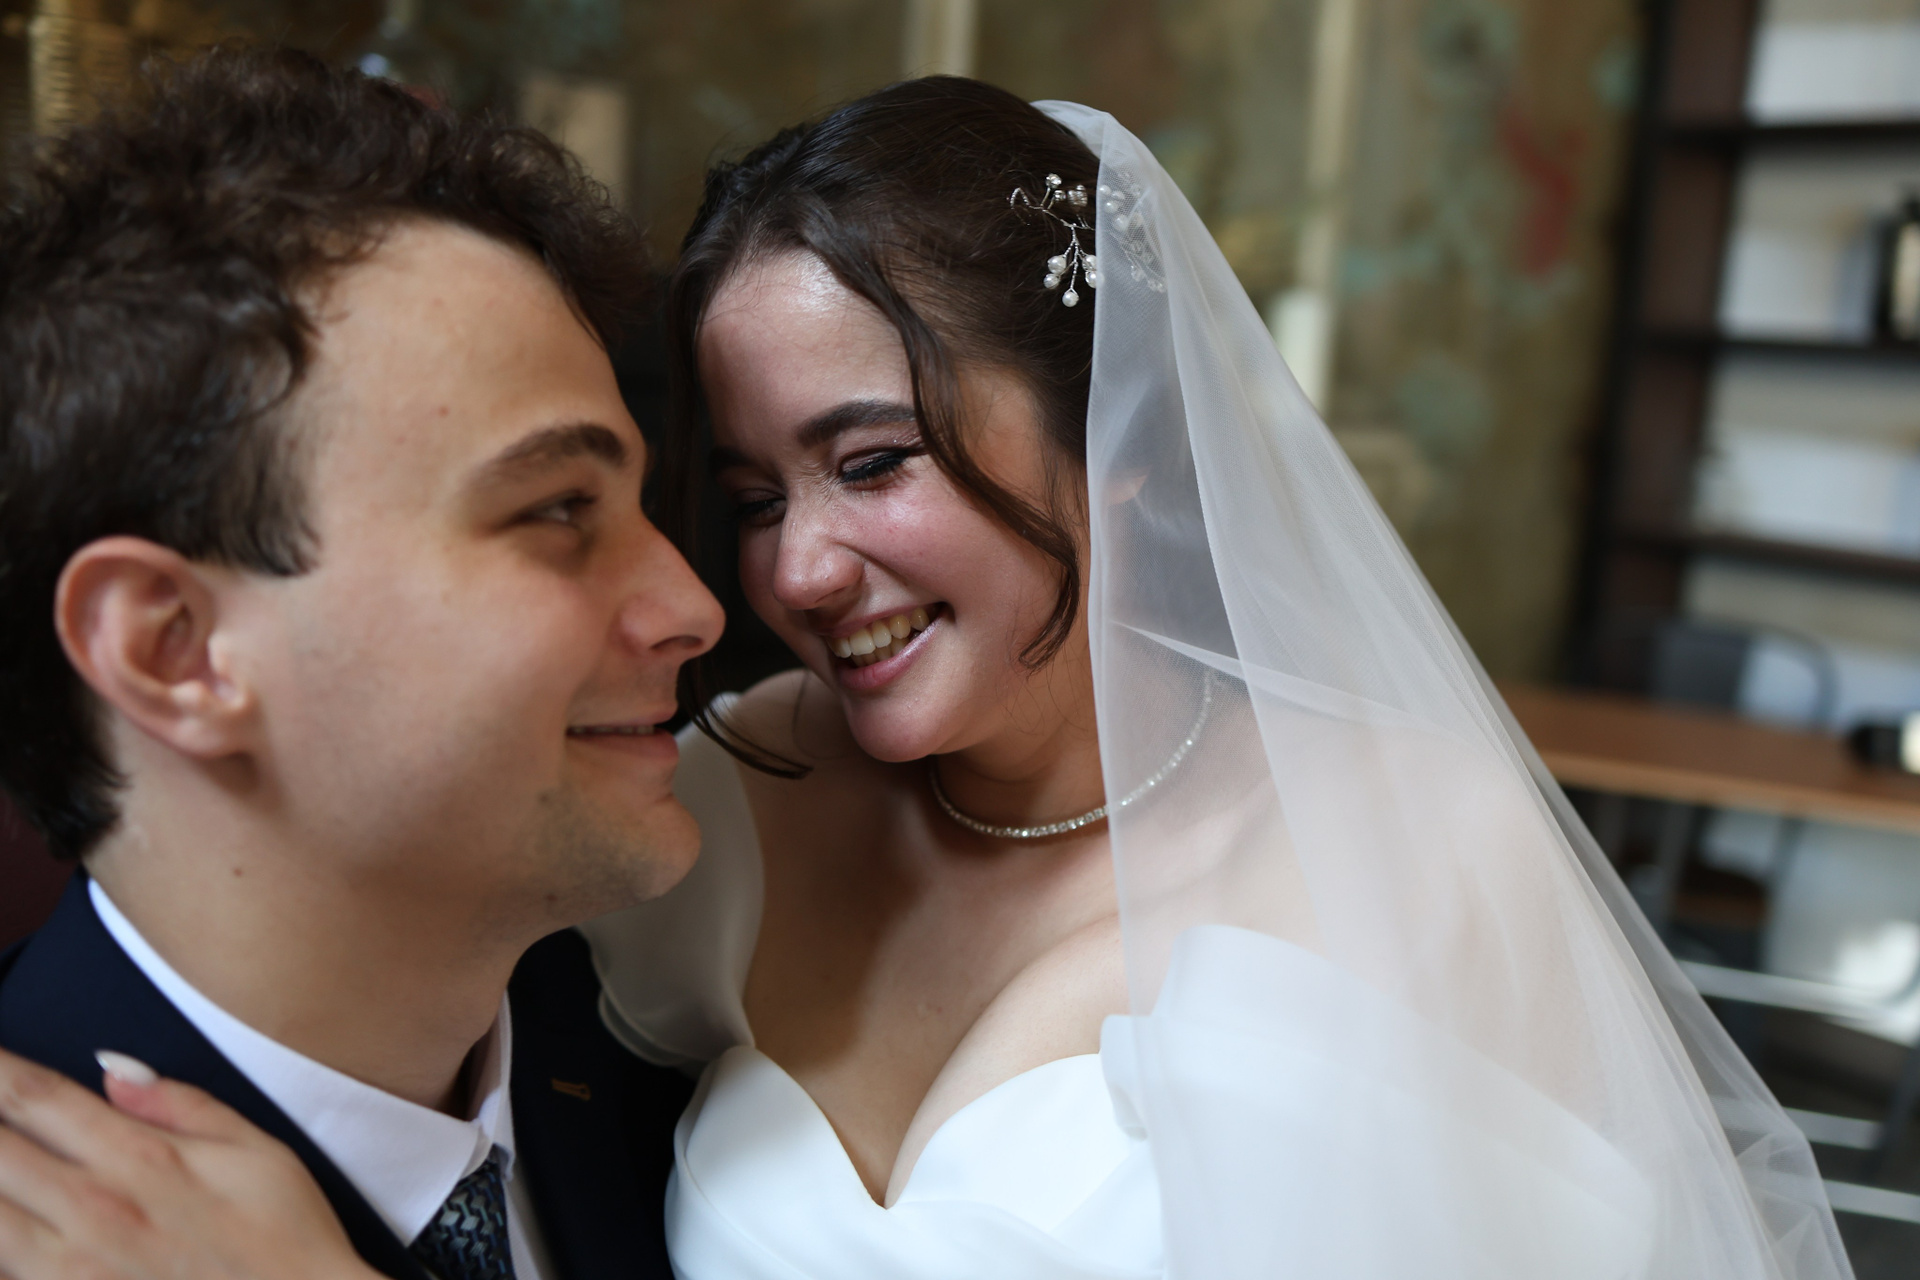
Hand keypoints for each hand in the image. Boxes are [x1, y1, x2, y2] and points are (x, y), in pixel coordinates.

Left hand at [0, 1045, 377, 1279]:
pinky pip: (5, 1274)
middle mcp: (91, 1212)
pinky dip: (0, 1246)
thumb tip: (115, 1069)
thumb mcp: (255, 1150)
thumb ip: (182, 1105)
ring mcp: (71, 1272)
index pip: (39, 1099)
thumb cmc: (285, 1237)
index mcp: (138, 1160)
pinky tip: (7, 1224)